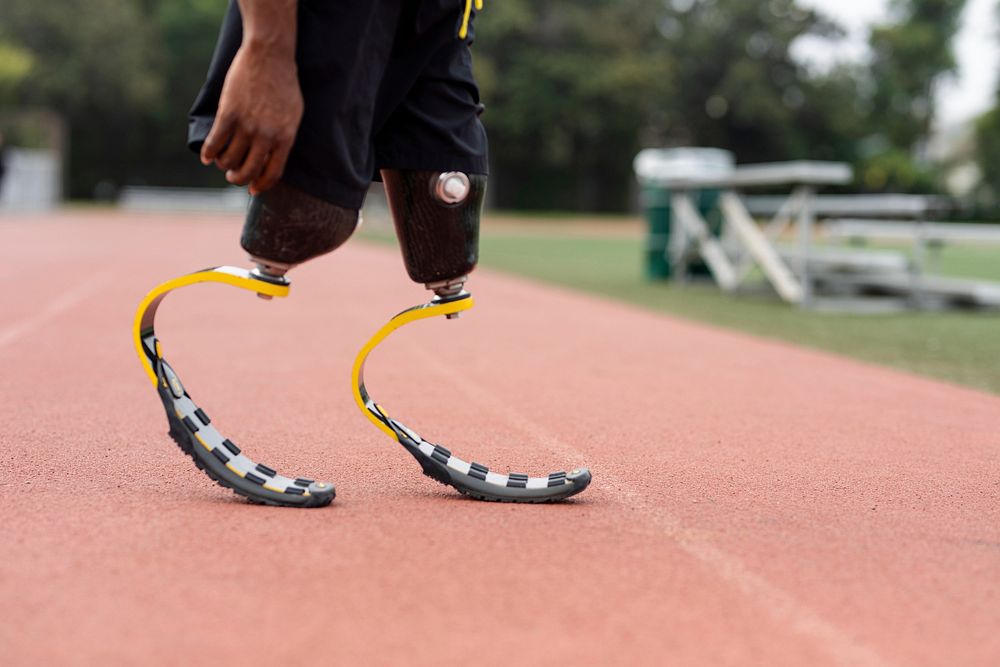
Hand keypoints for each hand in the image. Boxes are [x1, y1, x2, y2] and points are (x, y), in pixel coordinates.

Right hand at [200, 43, 302, 194]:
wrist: (270, 56)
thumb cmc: (284, 85)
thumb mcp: (294, 115)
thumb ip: (284, 138)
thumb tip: (272, 160)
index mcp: (284, 138)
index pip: (272, 174)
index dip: (260, 185)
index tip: (252, 189)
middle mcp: (266, 136)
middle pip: (248, 171)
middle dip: (238, 179)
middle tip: (233, 177)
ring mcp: (246, 126)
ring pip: (229, 160)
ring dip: (224, 165)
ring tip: (223, 162)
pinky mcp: (228, 114)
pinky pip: (215, 143)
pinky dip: (209, 153)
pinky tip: (206, 157)